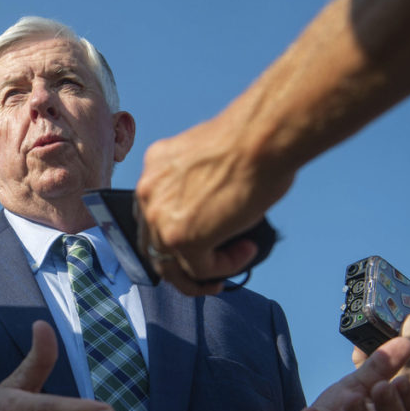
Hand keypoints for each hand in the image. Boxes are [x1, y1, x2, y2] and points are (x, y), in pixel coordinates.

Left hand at [134, 115, 293, 295]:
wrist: (261, 137)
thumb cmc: (250, 141)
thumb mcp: (208, 163)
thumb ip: (198, 188)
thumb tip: (213, 212)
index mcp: (153, 168)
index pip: (151, 215)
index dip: (172, 235)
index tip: (195, 242)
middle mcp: (148, 192)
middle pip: (154, 245)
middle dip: (181, 263)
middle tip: (210, 268)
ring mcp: (159, 218)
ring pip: (171, 266)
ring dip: (202, 272)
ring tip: (229, 267)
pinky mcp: (181, 239)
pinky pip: (200, 269)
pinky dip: (225, 267)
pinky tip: (246, 250)